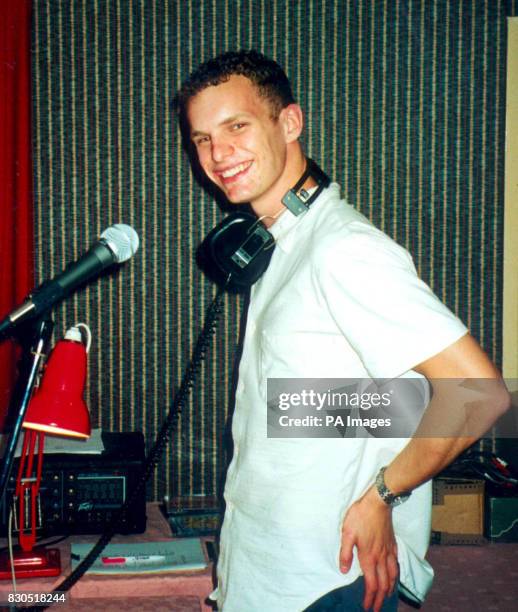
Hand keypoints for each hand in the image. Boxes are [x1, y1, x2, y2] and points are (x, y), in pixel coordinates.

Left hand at [339, 486, 398, 610]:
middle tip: (376, 608)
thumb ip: (345, 553)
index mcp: (369, 557)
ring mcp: (389, 551)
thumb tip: (344, 570)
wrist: (378, 502)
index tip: (366, 607)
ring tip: (386, 597)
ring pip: (393, 576)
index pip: (371, 584)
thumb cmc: (360, 516)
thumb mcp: (347, 533)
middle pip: (383, 584)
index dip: (369, 598)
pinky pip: (396, 564)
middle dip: (380, 599)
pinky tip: (394, 575)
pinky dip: (396, 575)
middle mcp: (381, 557)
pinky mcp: (393, 544)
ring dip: (390, 589)